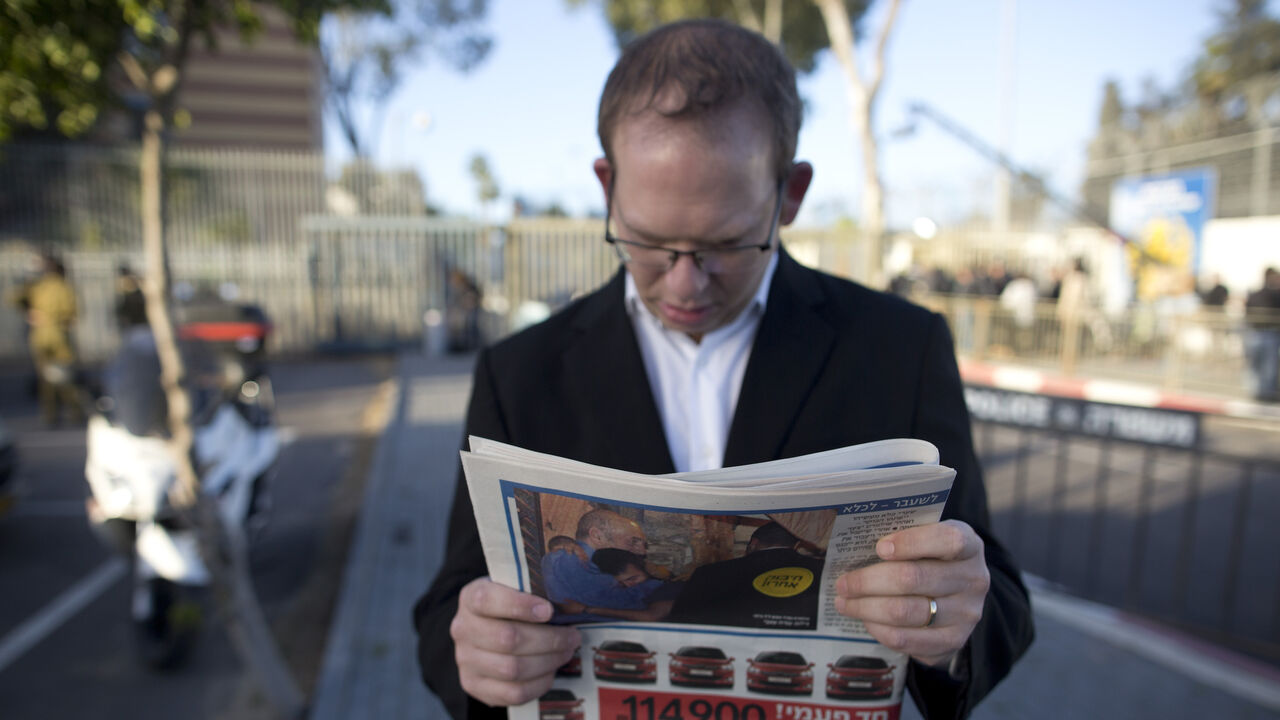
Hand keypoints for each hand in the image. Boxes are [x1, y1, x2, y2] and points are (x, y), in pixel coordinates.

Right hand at [451, 578, 581, 706]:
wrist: (486, 631)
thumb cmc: (509, 606)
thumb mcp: (515, 588)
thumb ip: (533, 591)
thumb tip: (569, 604)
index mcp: (471, 598)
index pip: (488, 600)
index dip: (520, 605)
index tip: (549, 610)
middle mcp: (463, 629)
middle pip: (508, 638)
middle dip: (549, 639)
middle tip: (572, 637)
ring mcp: (465, 660)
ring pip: (512, 668)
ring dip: (548, 662)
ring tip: (565, 652)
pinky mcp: (474, 685)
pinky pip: (512, 693)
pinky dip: (538, 683)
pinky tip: (550, 671)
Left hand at [834, 520, 988, 666]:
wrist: (957, 597)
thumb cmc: (932, 559)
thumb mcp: (928, 539)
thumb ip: (904, 537)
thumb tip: (856, 544)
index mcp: (970, 545)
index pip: (948, 540)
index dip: (911, 542)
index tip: (879, 548)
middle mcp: (974, 580)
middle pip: (914, 578)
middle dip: (868, 581)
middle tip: (843, 583)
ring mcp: (966, 615)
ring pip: (905, 612)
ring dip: (866, 607)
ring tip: (844, 602)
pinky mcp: (953, 642)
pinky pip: (906, 639)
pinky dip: (879, 629)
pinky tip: (866, 619)